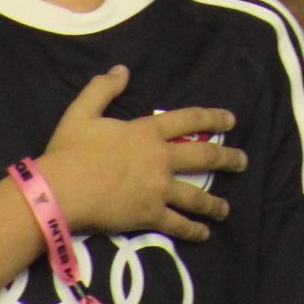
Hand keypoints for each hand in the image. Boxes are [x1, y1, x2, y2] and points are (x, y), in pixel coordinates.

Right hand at [36, 65, 245, 242]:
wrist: (61, 190)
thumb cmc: (70, 151)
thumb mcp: (82, 112)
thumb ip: (103, 89)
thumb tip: (122, 69)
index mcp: (147, 132)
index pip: (188, 120)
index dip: (212, 119)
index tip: (231, 121)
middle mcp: (160, 158)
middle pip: (203, 158)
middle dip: (227, 159)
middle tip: (243, 162)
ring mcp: (158, 188)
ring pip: (195, 195)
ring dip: (213, 202)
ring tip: (225, 209)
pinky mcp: (150, 214)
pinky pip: (177, 223)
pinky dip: (192, 230)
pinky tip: (204, 235)